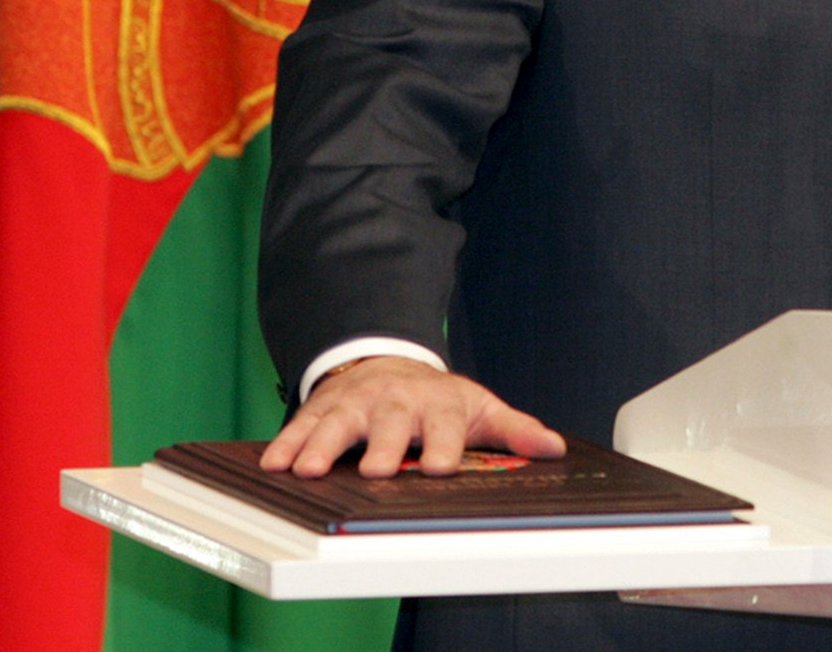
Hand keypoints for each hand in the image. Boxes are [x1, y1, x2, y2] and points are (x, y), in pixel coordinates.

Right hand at [259, 356, 565, 478]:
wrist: (390, 361)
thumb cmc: (438, 399)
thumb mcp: (481, 409)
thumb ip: (515, 431)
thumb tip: (557, 449)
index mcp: (440, 405)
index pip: (444, 426)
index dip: (442, 446)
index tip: (438, 467)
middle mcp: (397, 401)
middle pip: (390, 423)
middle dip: (383, 445)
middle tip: (377, 470)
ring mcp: (358, 402)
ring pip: (339, 423)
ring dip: (323, 445)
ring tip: (309, 469)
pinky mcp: (325, 407)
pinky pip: (303, 424)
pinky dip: (287, 443)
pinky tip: (275, 463)